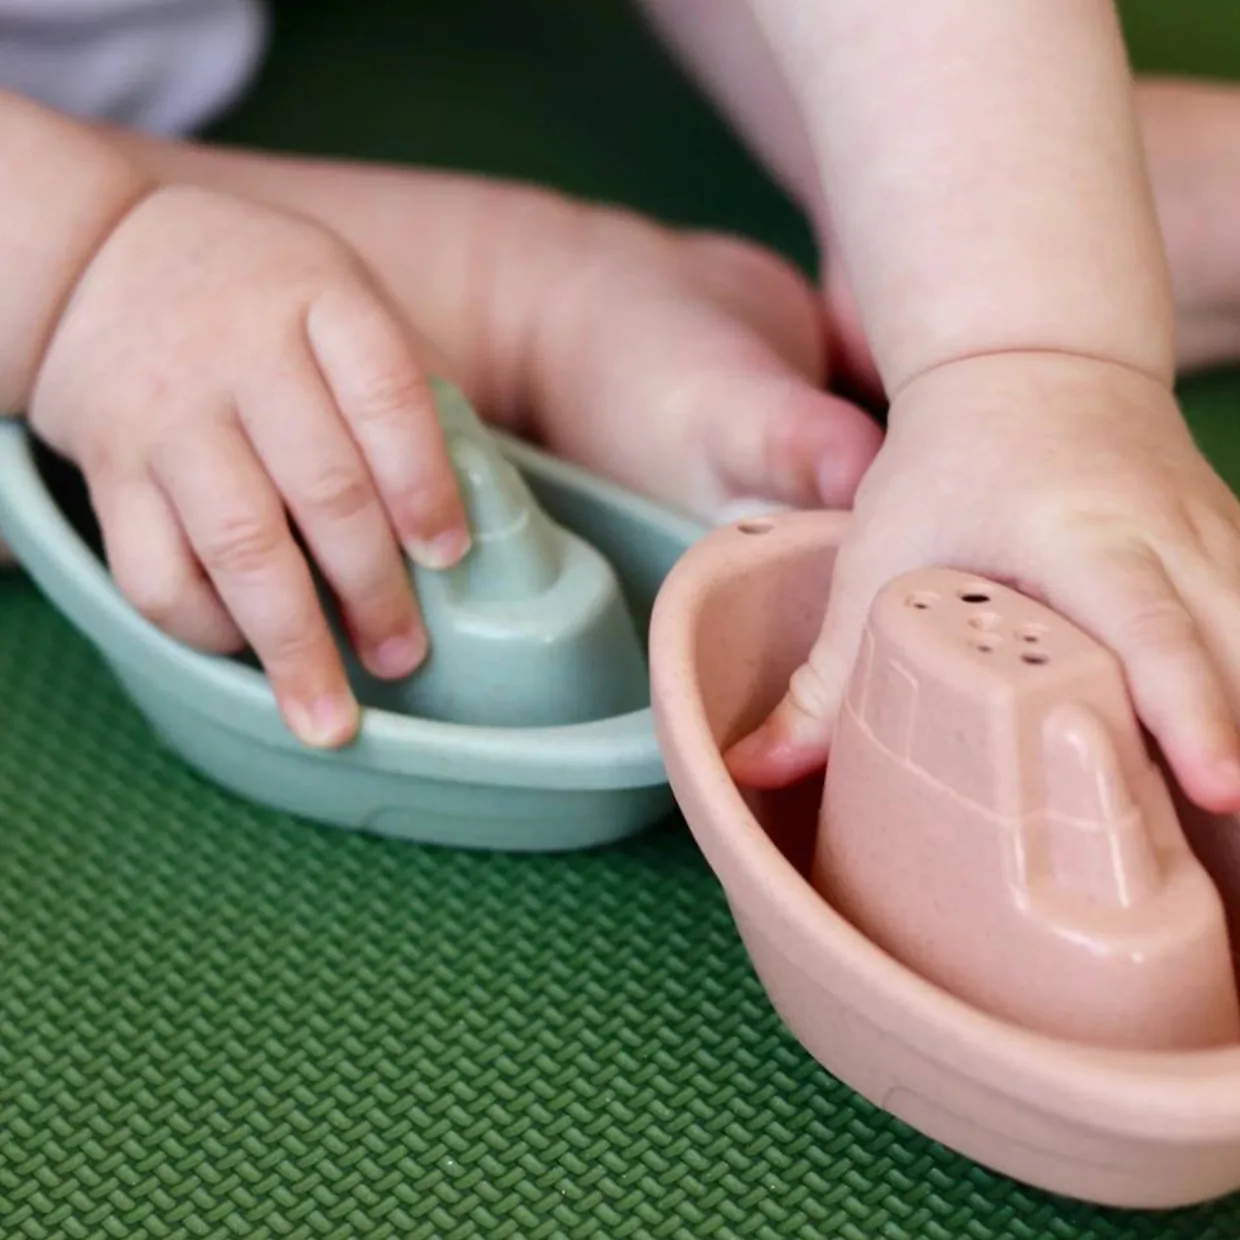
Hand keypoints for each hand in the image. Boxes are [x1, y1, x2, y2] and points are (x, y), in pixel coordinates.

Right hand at [29, 184, 469, 746]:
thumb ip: (405, 387)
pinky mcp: (107, 470)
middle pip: (322, 489)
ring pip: (237, 544)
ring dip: (292, 643)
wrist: (105, 263)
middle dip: (373, 588)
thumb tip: (479, 501)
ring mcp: (167, 415)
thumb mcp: (343, 300)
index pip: (388, 396)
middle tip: (403, 656)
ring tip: (332, 718)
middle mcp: (240, 354)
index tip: (448, 558)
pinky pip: (151, 571)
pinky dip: (205, 629)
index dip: (425, 486)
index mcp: (321, 301)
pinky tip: (246, 652)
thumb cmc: (264, 301)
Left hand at [728, 350, 1239, 813]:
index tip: (1221, 788)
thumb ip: (823, 674)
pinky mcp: (1237, 550)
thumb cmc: (945, 463)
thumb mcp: (877, 556)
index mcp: (1083, 538)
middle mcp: (1169, 540)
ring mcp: (1220, 541)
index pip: (1151, 629)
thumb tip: (752, 767)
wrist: (1031, 361)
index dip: (1191, 709)